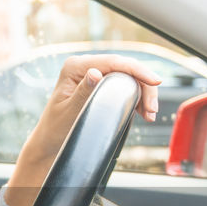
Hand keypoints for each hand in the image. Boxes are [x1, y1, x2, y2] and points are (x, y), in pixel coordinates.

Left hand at [4, 55, 161, 205]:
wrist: (50, 143)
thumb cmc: (55, 129)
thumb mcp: (70, 112)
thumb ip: (83, 93)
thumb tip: (96, 73)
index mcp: (74, 67)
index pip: (113, 62)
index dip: (138, 70)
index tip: (156, 82)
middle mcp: (84, 66)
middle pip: (124, 68)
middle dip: (144, 85)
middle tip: (152, 110)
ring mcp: (93, 75)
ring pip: (128, 77)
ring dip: (142, 93)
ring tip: (150, 114)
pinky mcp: (100, 86)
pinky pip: (124, 86)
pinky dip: (136, 97)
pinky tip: (143, 112)